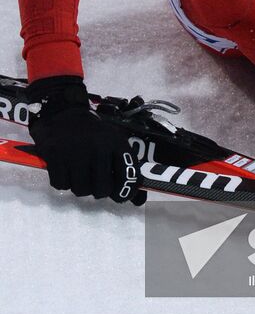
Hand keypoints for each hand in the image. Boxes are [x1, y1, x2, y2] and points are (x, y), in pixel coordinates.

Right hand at [28, 76, 145, 205]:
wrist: (63, 112)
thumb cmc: (93, 133)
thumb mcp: (113, 143)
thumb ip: (125, 170)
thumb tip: (138, 201)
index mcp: (116, 143)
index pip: (127, 175)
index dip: (125, 191)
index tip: (119, 195)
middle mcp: (98, 147)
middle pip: (102, 189)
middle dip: (99, 190)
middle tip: (94, 181)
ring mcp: (76, 152)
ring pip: (81, 190)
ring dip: (79, 186)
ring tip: (79, 172)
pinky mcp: (55, 155)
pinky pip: (61, 185)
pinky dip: (62, 181)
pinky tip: (65, 168)